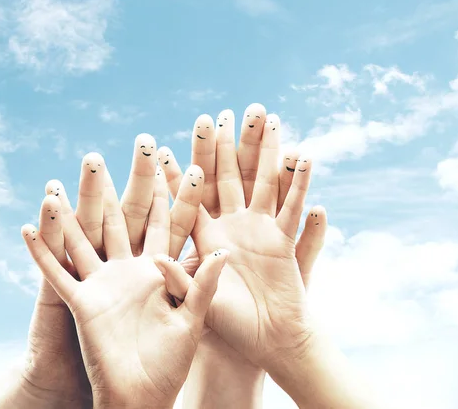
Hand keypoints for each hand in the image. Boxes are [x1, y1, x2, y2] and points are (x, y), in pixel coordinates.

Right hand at [23, 160, 227, 408]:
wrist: (140, 396)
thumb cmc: (171, 363)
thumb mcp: (192, 322)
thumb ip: (203, 286)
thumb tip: (223, 252)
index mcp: (158, 270)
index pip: (165, 223)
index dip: (169, 193)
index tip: (173, 160)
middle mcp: (128, 269)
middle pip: (121, 220)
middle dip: (115, 188)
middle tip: (107, 156)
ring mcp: (101, 282)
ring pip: (82, 239)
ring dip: (69, 213)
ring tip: (58, 183)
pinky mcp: (79, 302)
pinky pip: (55, 273)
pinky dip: (41, 253)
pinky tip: (28, 227)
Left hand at [161, 104, 326, 408]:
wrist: (268, 342)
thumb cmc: (228, 327)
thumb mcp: (198, 303)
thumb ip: (180, 280)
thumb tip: (154, 256)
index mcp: (205, 237)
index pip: (189, 198)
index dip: (178, 173)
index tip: (162, 146)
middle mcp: (231, 225)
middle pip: (227, 177)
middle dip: (225, 146)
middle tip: (221, 114)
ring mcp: (259, 228)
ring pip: (262, 181)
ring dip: (265, 151)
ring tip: (267, 118)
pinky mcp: (284, 239)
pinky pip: (293, 206)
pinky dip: (300, 183)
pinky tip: (303, 156)